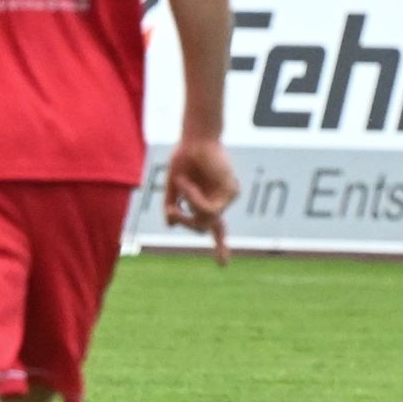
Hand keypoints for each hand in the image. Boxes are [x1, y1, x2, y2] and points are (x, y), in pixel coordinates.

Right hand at [163, 138, 238, 266]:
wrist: (196, 137)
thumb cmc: (185, 158)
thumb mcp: (173, 186)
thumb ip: (172, 205)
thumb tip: (170, 225)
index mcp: (209, 201)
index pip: (217, 228)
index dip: (219, 245)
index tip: (223, 264)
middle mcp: (220, 201)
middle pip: (201, 226)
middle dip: (184, 221)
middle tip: (171, 210)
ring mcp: (228, 197)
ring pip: (206, 220)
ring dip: (188, 206)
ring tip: (181, 184)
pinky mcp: (231, 192)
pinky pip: (210, 209)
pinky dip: (194, 200)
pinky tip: (186, 185)